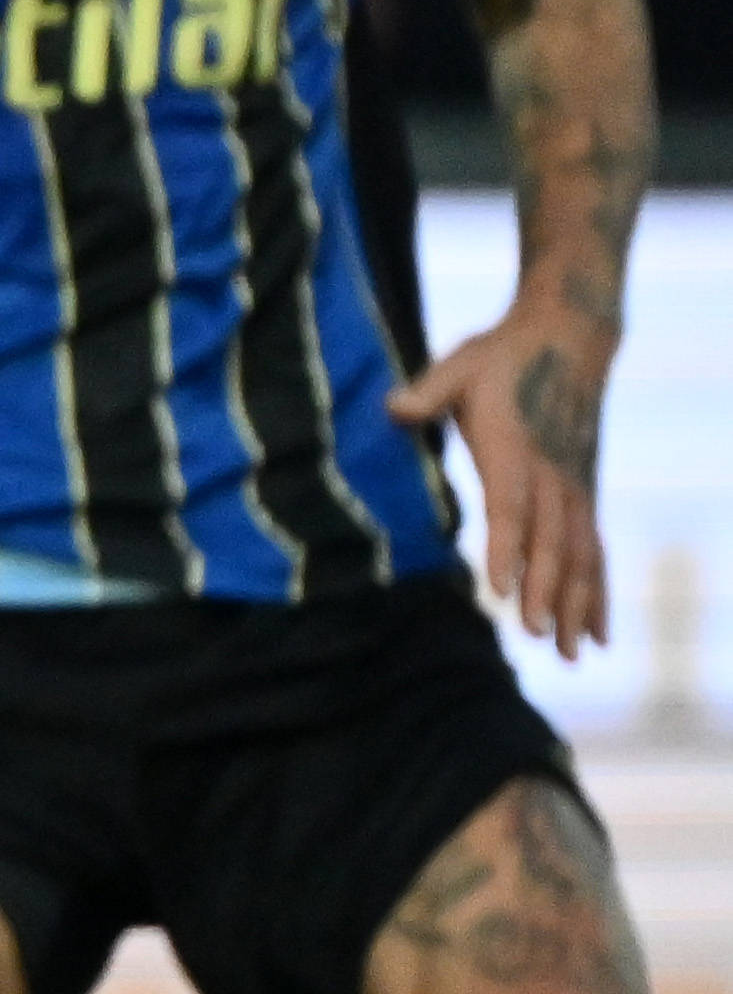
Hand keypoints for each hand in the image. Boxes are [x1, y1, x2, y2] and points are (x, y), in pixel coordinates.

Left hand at [394, 300, 613, 654]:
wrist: (567, 337)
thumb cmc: (500, 356)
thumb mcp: (458, 364)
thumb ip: (427, 391)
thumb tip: (395, 409)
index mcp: (515, 448)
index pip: (510, 505)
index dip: (507, 547)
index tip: (502, 588)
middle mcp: (552, 475)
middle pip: (552, 541)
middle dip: (547, 590)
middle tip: (537, 635)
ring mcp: (575, 487)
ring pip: (581, 556)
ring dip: (578, 606)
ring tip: (571, 656)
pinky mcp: (584, 494)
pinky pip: (594, 552)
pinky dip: (598, 595)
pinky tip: (597, 637)